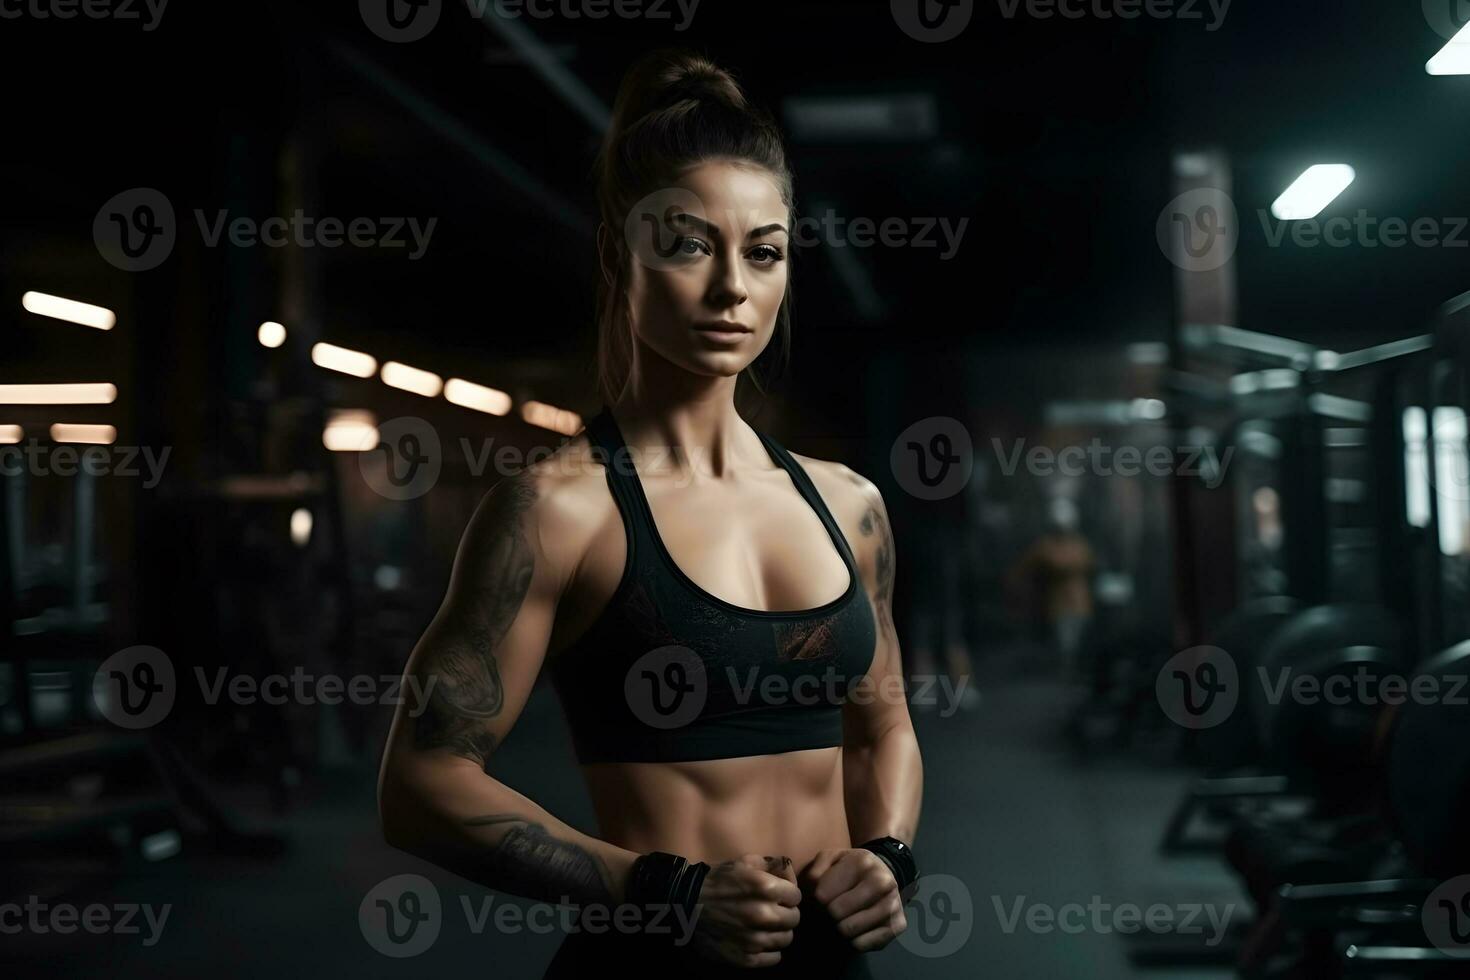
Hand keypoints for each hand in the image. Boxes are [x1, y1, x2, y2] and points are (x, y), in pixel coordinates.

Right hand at [687, 854, 802, 967]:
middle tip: (772, 910)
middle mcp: (763, 915)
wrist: (686, 903)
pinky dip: (769, 950)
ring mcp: (754, 939)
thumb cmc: (718, 880)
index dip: (787, 894)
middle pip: (794, 919)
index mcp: (766, 888)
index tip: (777, 895)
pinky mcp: (746, 958)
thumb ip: (774, 865)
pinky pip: (774, 958)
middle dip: (785, 913)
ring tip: (764, 926)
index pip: (796, 896)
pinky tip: (758, 940)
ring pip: (786, 939)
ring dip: (778, 932)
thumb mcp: (746, 862)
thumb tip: (792, 875)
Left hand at [798, 848, 907, 951]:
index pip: (823, 895)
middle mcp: (882, 883)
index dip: (815, 900)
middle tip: (828, 911)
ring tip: (840, 918)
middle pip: (836, 914)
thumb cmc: (851, 867)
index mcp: (863, 863)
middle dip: (826, 915)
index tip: (819, 899)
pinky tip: (854, 928)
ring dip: (838, 928)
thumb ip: (816, 869)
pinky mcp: (898, 926)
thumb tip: (812, 887)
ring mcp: (893, 905)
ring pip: (848, 930)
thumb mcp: (831, 858)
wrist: (885, 873)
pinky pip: (862, 944)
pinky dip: (852, 941)